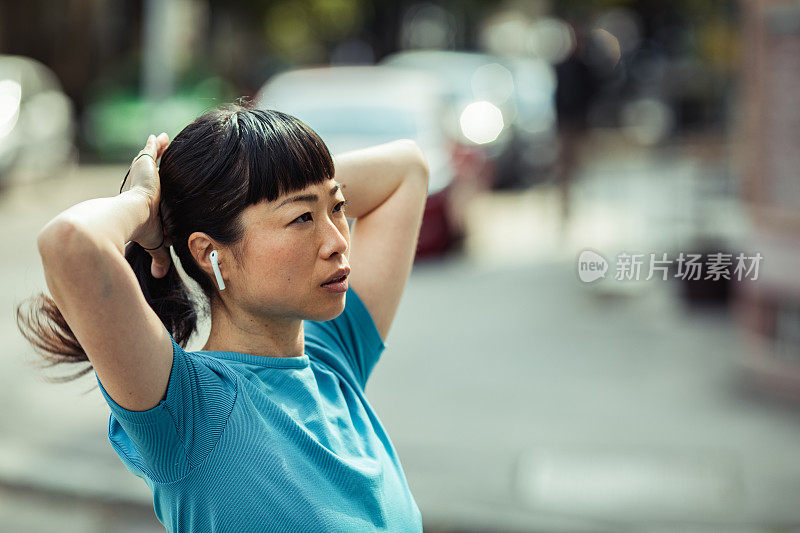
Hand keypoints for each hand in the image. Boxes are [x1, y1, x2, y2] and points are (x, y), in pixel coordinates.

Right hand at [123, 133, 171, 277]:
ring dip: (156, 150)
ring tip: (162, 140)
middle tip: (158, 155)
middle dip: (153, 163)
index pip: (147, 193)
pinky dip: (157, 143)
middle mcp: (137, 186)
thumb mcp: (154, 242)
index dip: (151, 189)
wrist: (125, 218)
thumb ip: (159, 257)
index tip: (156, 187)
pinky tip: (162, 135)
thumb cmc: (138, 232)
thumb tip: (161, 276)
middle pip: (148, 172)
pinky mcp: (145, 166)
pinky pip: (152, 150)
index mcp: (140, 202)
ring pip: (150, 159)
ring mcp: (141, 175)